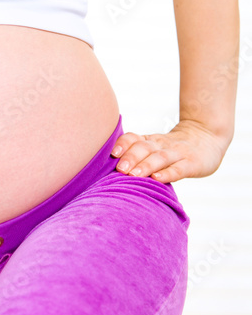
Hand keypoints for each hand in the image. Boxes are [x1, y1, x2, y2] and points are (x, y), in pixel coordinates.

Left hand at [110, 118, 230, 182]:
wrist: (207, 136)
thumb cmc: (172, 147)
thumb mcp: (155, 147)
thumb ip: (137, 155)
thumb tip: (108, 171)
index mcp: (150, 141)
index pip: (134, 138)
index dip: (123, 144)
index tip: (112, 154)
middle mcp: (161, 145)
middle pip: (144, 148)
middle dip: (131, 157)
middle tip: (119, 168)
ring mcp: (178, 153)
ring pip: (160, 157)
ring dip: (146, 166)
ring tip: (134, 174)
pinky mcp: (193, 163)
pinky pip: (179, 168)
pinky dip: (168, 173)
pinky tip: (159, 179)